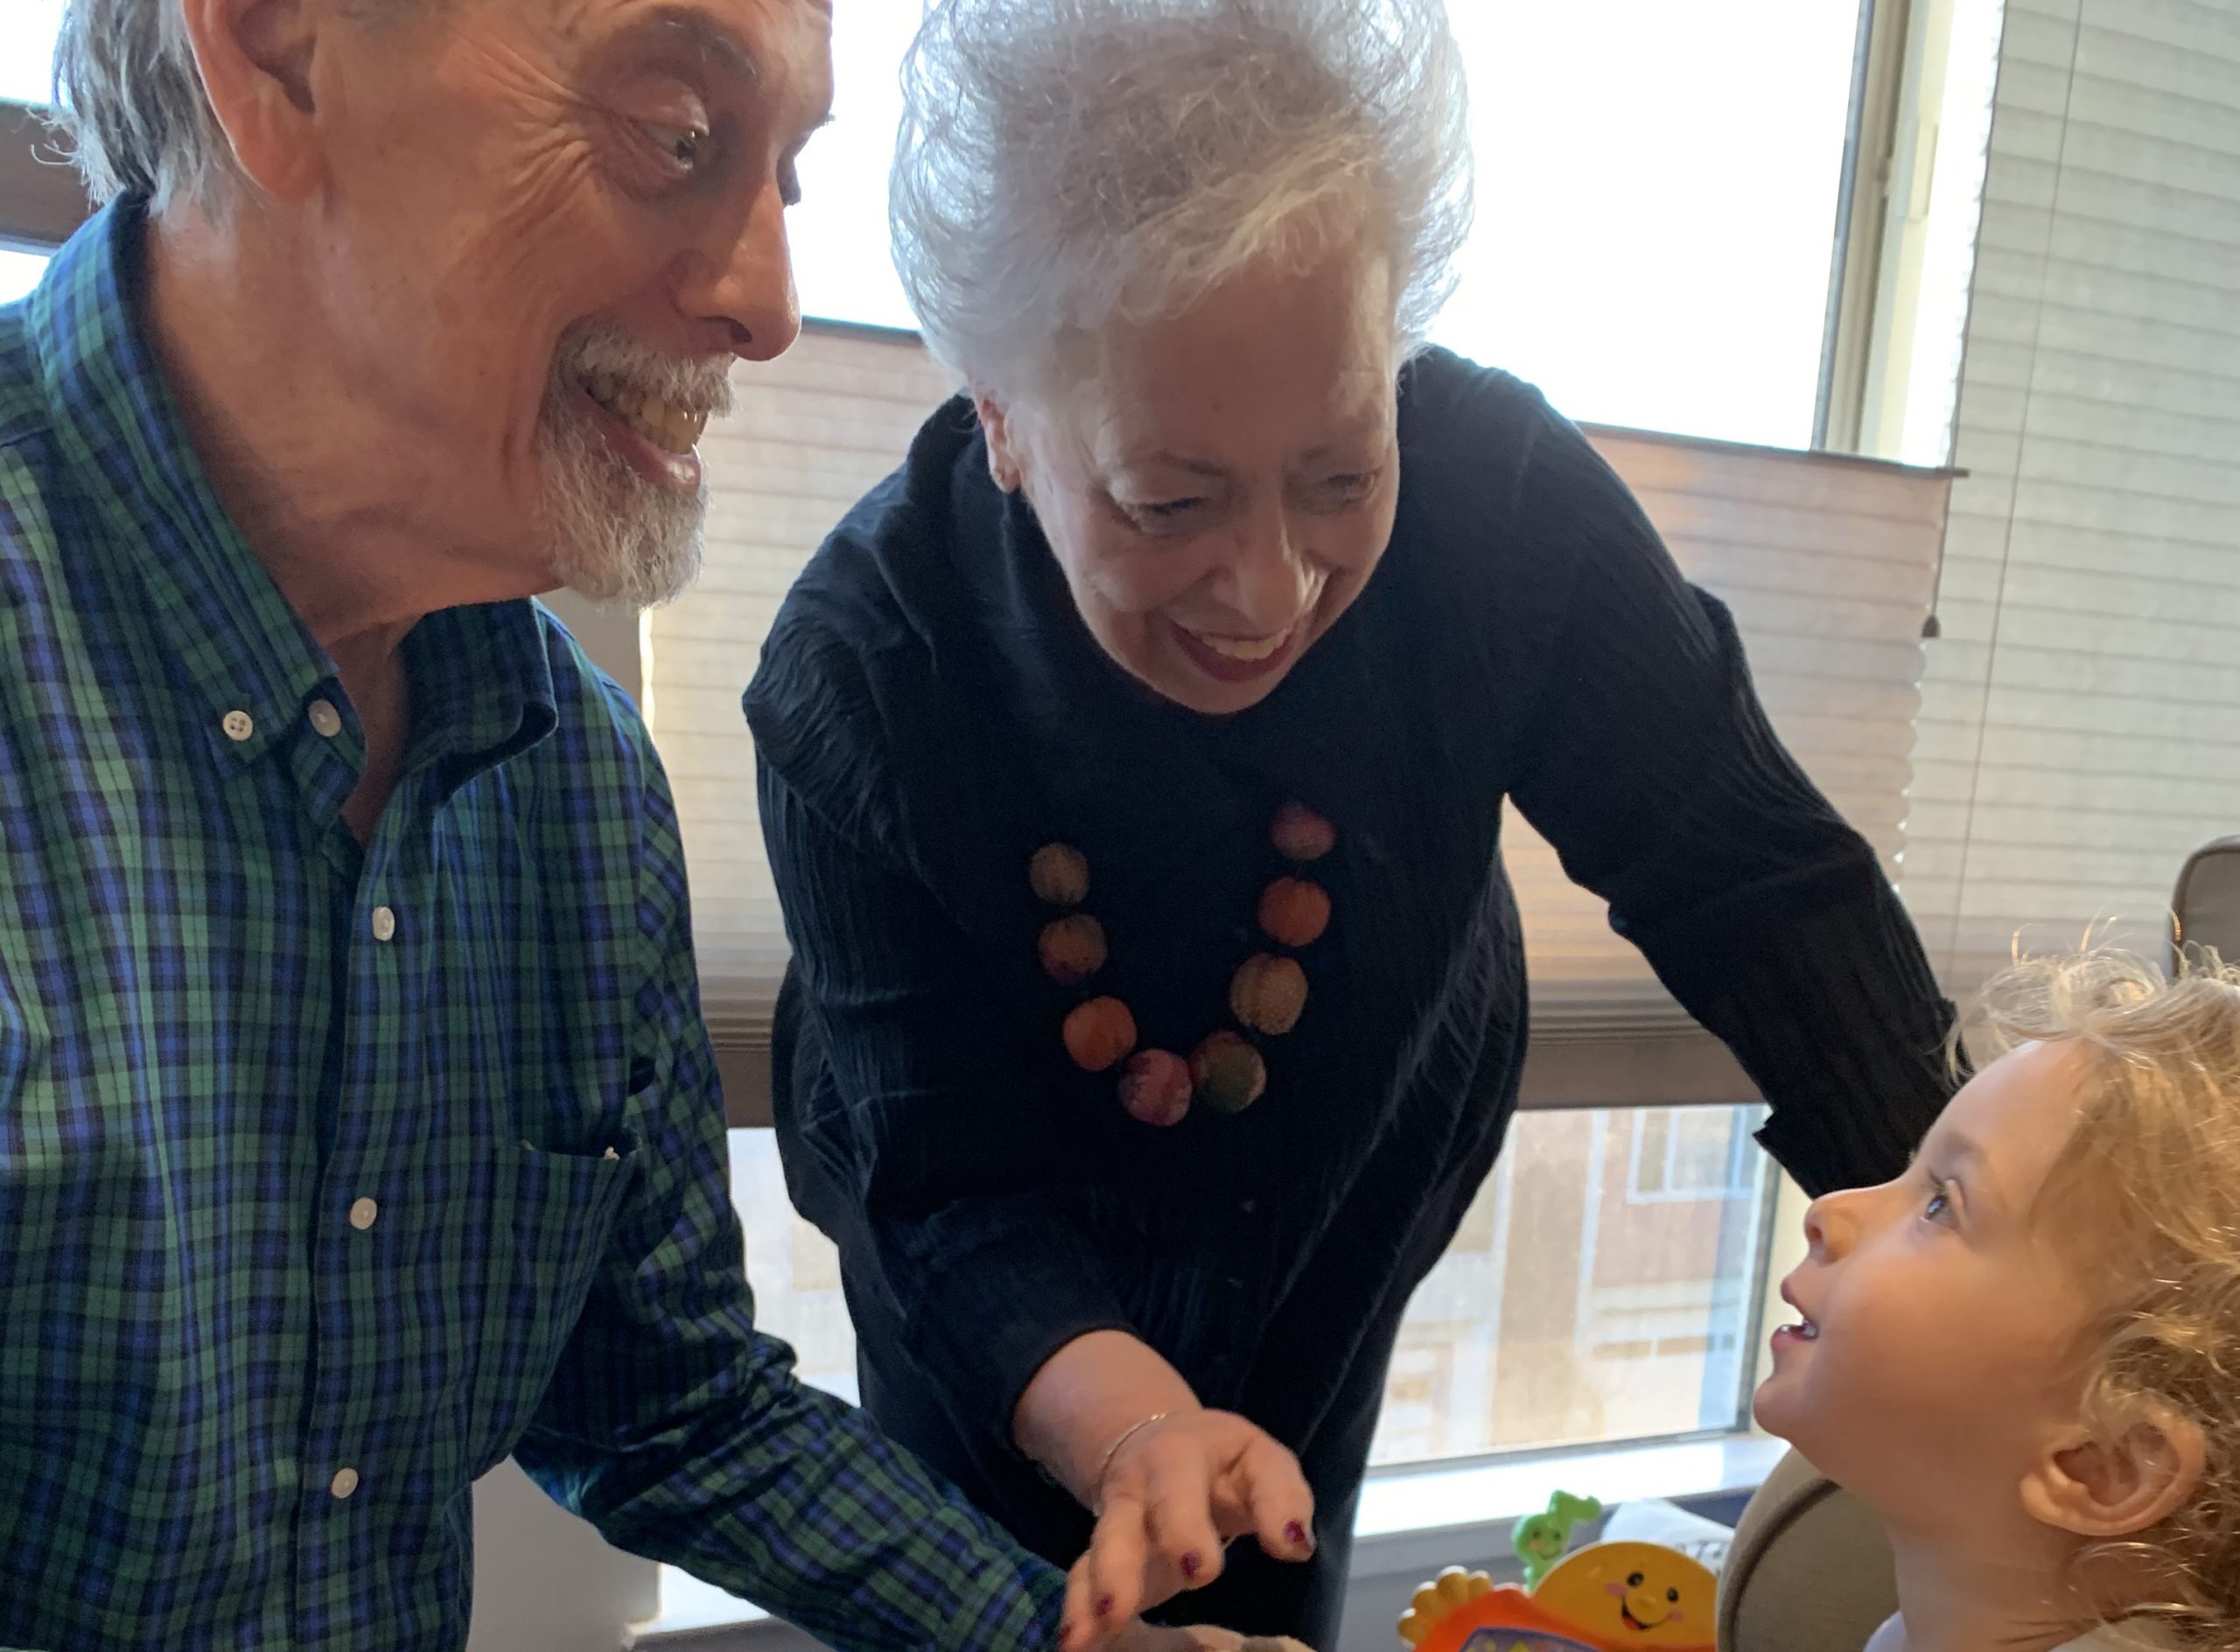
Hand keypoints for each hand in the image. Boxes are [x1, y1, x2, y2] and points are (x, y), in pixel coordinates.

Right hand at [1058, 1410, 1314, 1647]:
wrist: (1164, 1443)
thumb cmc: (1225, 1462)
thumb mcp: (1261, 1461)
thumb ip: (1281, 1498)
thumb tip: (1295, 1546)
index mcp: (1179, 1454)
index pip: (1182, 1482)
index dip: (1188, 1524)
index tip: (1203, 1571)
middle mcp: (1138, 1486)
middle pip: (1126, 1522)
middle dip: (1127, 1563)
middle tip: (1133, 1603)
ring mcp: (1116, 1521)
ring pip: (1101, 1552)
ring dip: (1096, 1592)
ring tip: (1087, 1635)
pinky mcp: (1104, 1556)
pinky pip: (1083, 1580)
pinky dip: (1078, 1611)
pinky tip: (1075, 1643)